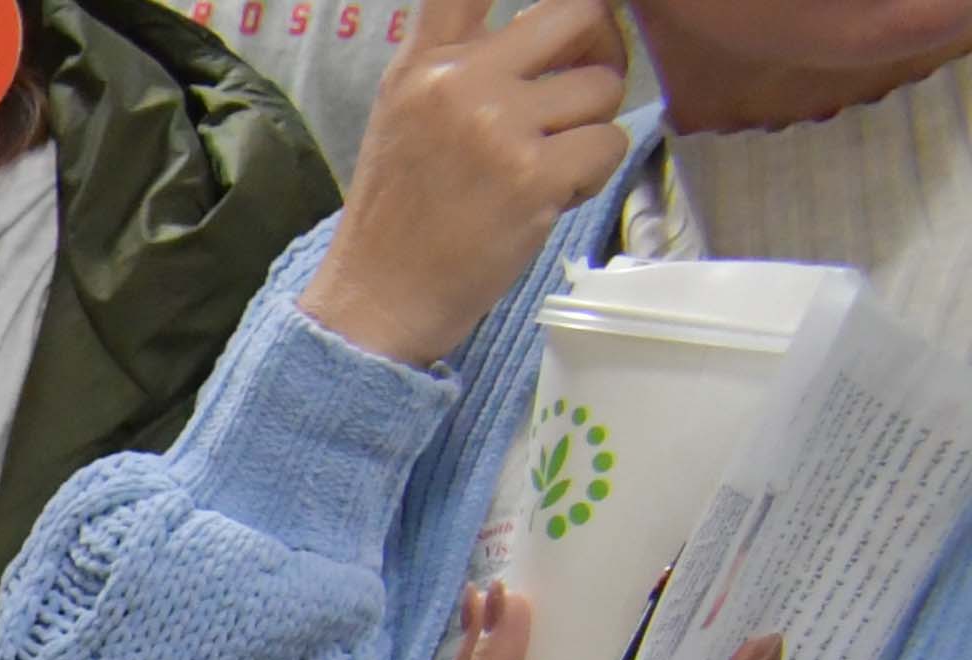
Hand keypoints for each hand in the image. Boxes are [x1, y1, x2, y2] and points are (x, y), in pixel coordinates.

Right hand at [302, 0, 629, 368]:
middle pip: (579, 12)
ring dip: (592, 126)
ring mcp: (499, 128)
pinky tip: (553, 196)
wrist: (378, 301)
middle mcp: (460, 82)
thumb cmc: (401, 213)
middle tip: (580, 89)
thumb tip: (552, 21)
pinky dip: (592, 174)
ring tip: (549, 163)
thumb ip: (460, 59)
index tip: (548, 8)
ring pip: (605, 87)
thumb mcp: (405, 113)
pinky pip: (610, 143)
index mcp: (425, 63)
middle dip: (599, 47)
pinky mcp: (535, 176)